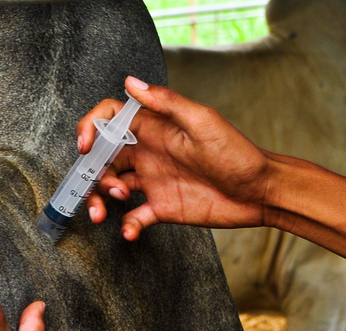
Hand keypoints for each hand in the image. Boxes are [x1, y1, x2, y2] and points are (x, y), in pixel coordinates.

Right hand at [77, 76, 271, 239]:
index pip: (111, 119)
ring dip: (101, 200)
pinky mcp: (162, 207)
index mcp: (154, 130)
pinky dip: (127, 225)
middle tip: (109, 191)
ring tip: (108, 213)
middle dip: (92, 174)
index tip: (85, 147)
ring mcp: (153, 181)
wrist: (260, 192)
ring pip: (111, 187)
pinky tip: (130, 231)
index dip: (91, 128)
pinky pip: (134, 217)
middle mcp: (148, 153)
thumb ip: (167, 103)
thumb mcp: (203, 122)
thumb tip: (131, 82)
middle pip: (104, 158)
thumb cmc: (238, 153)